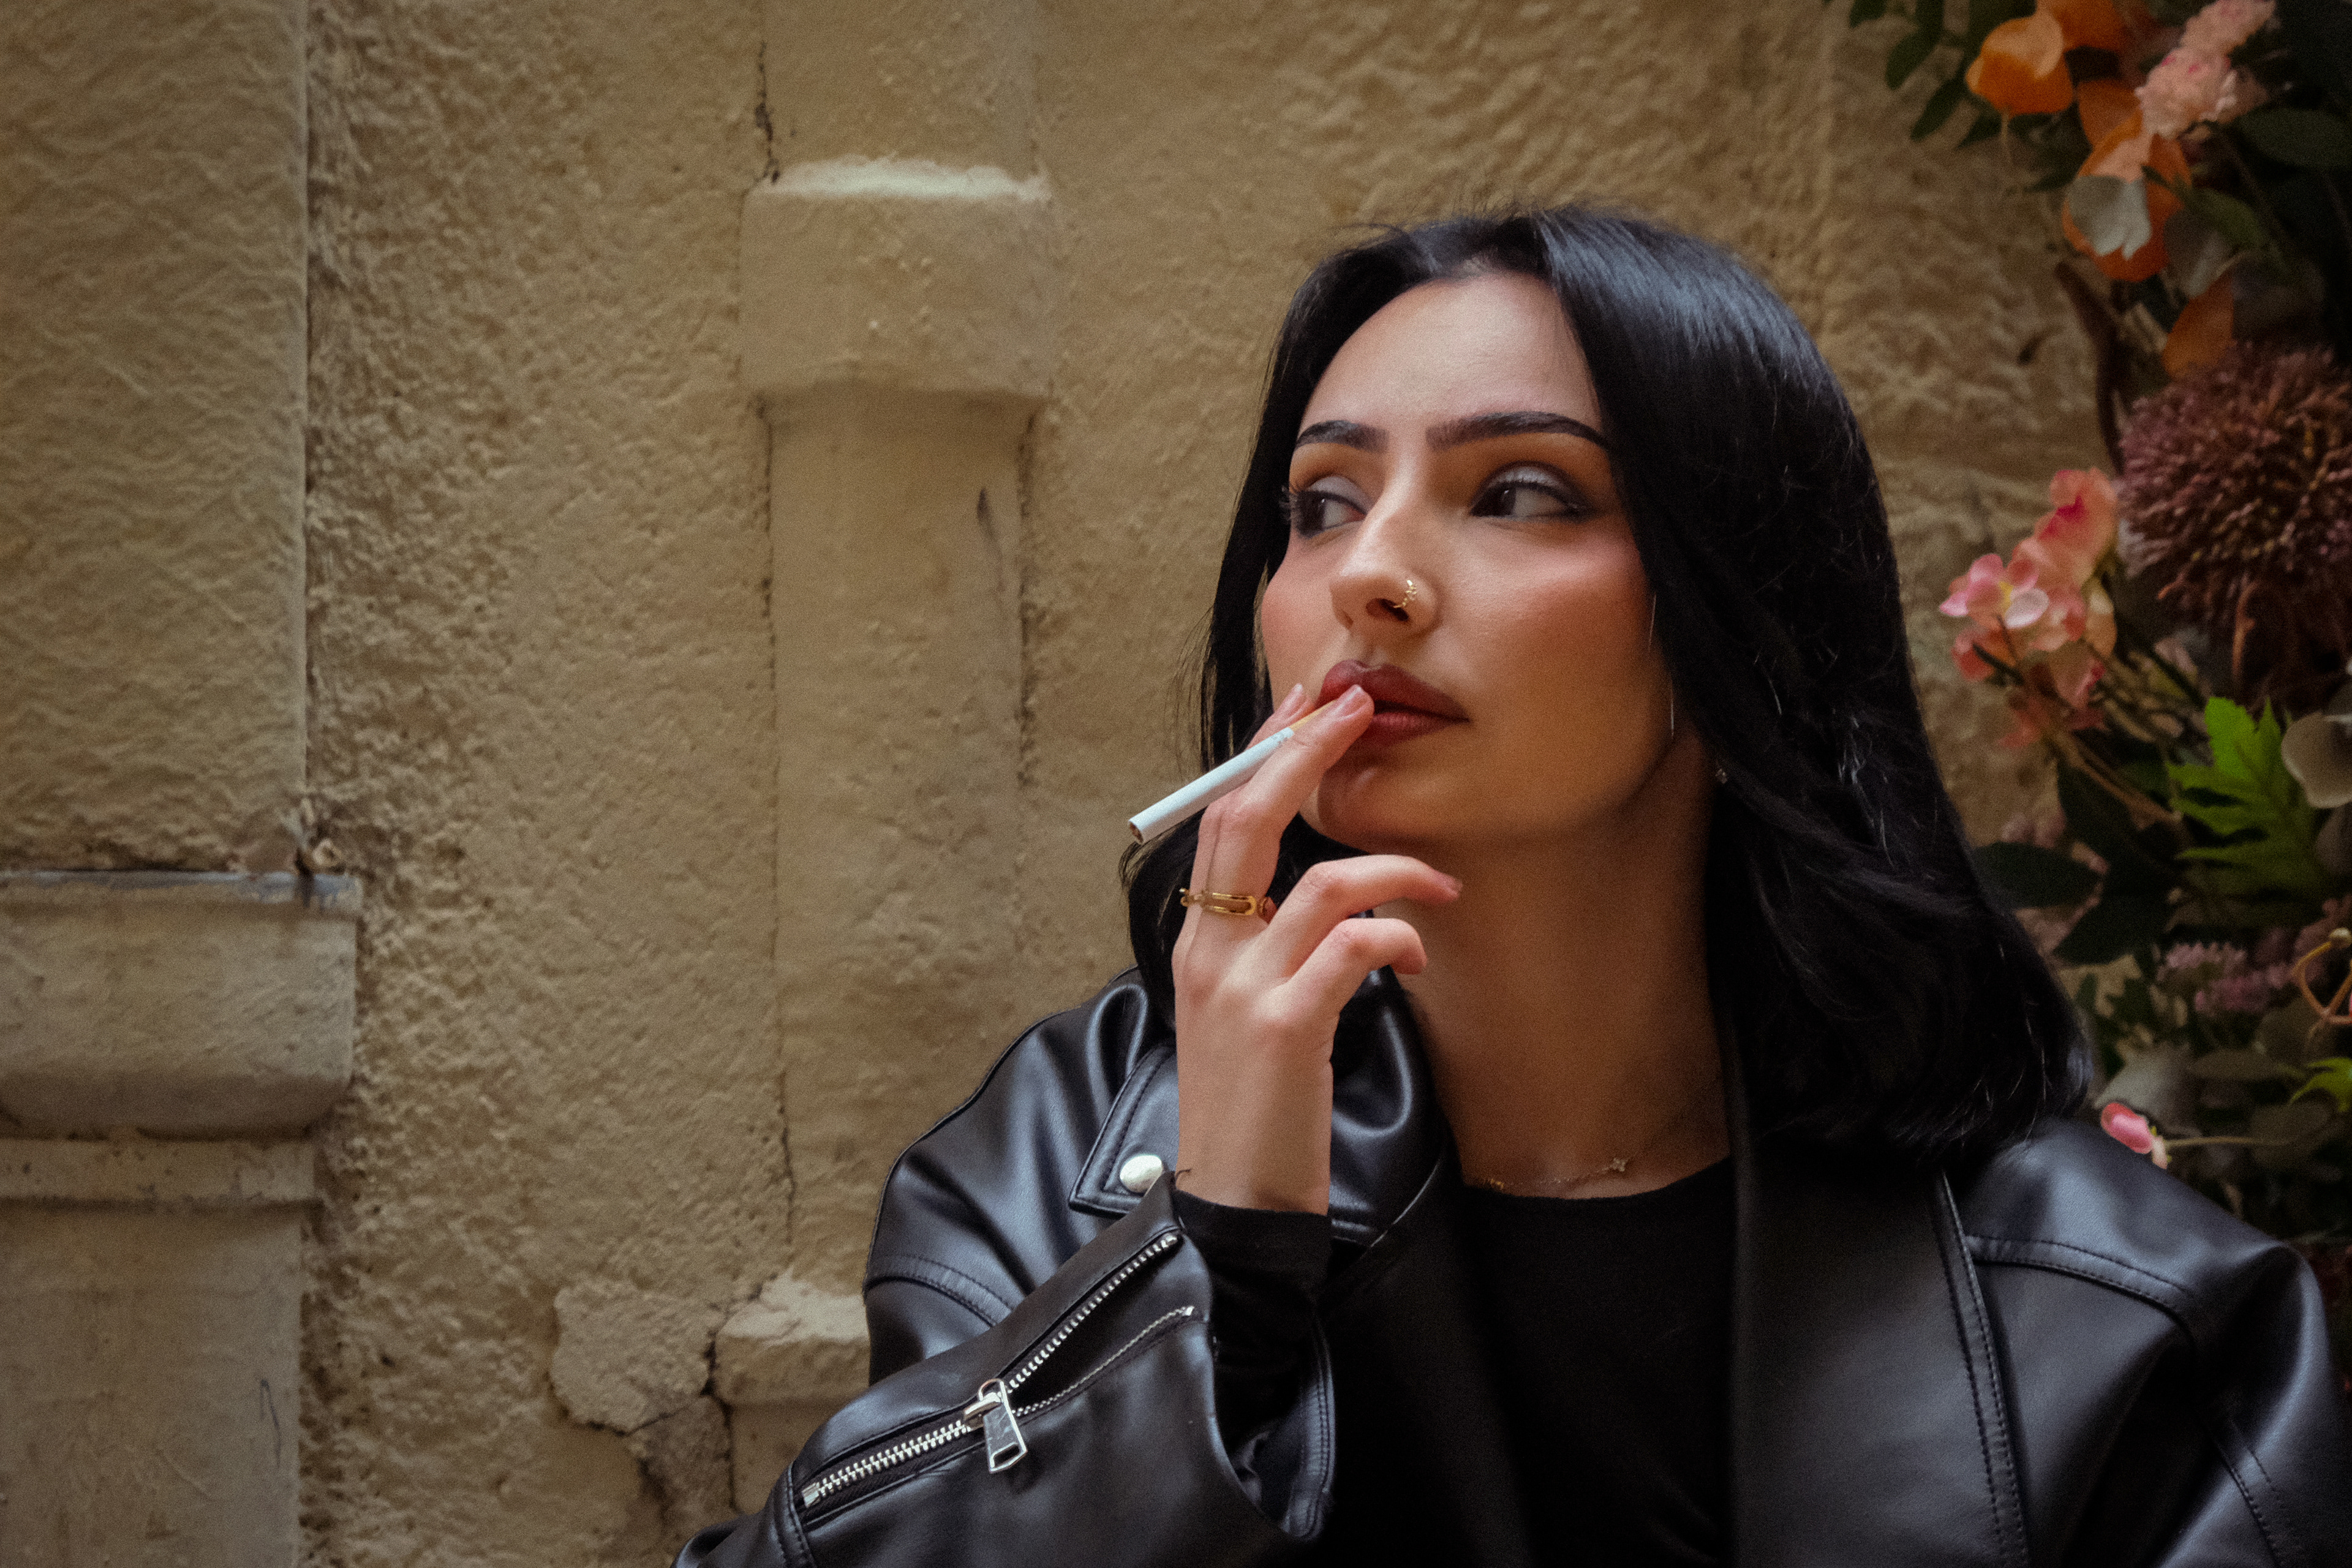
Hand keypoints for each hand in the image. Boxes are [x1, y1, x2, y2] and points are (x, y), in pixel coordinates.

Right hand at [1171, 681, 1460, 1212]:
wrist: (1230, 1205)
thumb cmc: (1252, 1108)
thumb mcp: (1240, 1014)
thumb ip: (1261, 949)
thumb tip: (1315, 896)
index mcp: (1198, 941)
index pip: (1219, 818)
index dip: (1262, 755)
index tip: (1307, 708)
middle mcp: (1209, 951)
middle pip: (1245, 817)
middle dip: (1304, 753)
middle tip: (1356, 708)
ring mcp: (1243, 987)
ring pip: (1322, 883)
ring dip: (1397, 870)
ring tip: (1441, 886)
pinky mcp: (1285, 1028)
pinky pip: (1352, 946)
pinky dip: (1397, 936)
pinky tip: (1417, 961)